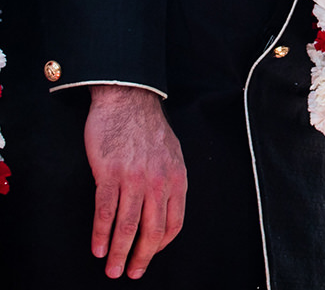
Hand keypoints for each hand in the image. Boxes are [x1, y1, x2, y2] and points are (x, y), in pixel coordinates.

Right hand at [86, 85, 186, 278]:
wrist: (129, 101)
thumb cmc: (149, 129)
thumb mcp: (173, 155)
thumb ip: (170, 182)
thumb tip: (165, 210)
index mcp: (177, 178)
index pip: (174, 223)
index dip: (162, 244)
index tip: (150, 255)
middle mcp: (159, 181)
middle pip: (152, 230)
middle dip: (142, 257)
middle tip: (131, 274)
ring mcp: (134, 178)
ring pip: (127, 225)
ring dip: (119, 252)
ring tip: (112, 269)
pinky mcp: (109, 173)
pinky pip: (106, 210)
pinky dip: (101, 233)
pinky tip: (98, 248)